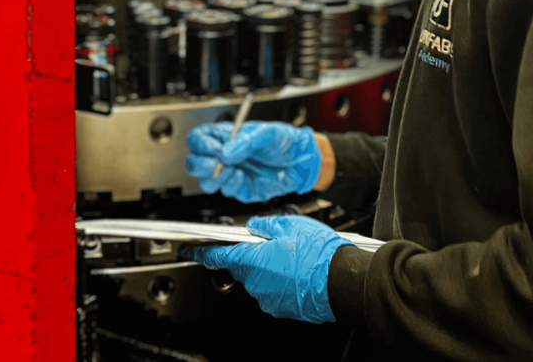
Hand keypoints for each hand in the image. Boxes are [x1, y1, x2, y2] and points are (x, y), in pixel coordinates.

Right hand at [186, 121, 321, 202]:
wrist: (302, 161)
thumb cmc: (285, 141)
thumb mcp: (267, 132)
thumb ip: (245, 141)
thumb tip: (225, 153)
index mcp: (226, 136)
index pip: (198, 139)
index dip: (201, 145)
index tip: (215, 149)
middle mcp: (223, 155)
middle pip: (194, 162)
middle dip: (201, 164)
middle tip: (217, 163)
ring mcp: (230, 173)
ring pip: (205, 181)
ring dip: (215, 176)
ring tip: (233, 169)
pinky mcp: (239, 188)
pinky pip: (226, 190)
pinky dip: (231, 184)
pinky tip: (243, 176)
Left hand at [188, 215, 352, 322]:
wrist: (342, 280)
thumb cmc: (318, 253)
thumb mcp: (291, 225)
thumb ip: (266, 224)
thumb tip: (255, 226)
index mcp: (253, 260)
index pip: (217, 255)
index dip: (201, 251)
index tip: (190, 249)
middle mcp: (256, 282)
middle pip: (241, 266)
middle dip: (250, 254)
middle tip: (271, 243)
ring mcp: (268, 298)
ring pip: (258, 278)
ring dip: (267, 267)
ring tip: (291, 256)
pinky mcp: (280, 307)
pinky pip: (271, 290)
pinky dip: (279, 280)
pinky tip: (296, 270)